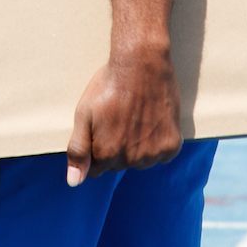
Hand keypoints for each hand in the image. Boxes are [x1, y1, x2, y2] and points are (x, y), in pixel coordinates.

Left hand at [66, 43, 181, 184]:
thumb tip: (74, 182)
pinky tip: (151, 120)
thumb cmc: (109, 85)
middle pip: (119, 164)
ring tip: (134, 116)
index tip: (101, 129)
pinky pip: (162, 155)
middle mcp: (131, 160)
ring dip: (137, 145)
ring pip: (140, 161)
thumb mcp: (84, 113)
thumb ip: (78, 150)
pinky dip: (157, 141)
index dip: (96, 148)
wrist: (141, 63)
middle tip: (117, 117)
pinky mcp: (172, 145)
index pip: (97, 169)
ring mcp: (153, 154)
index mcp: (107, 154)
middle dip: (115, 146)